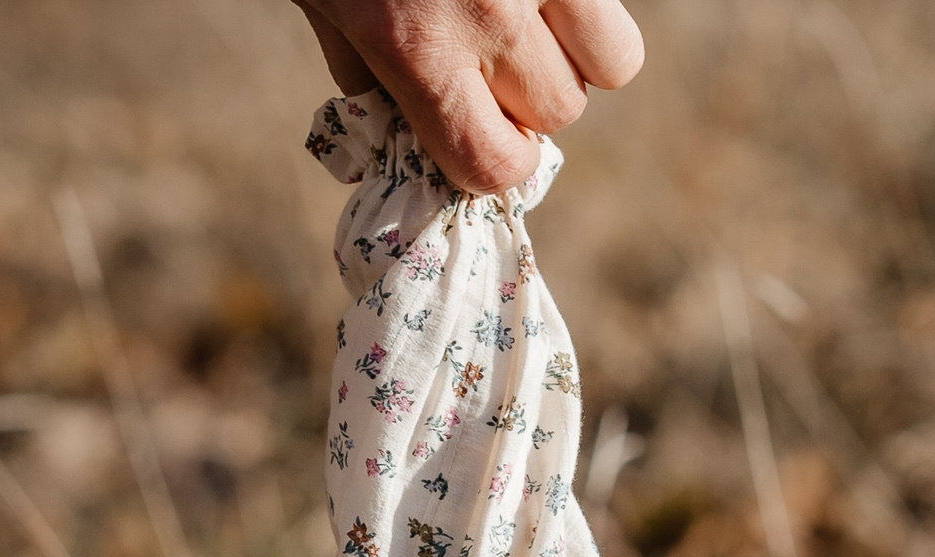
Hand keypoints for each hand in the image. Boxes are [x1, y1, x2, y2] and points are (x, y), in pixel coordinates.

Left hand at [292, 0, 643, 193]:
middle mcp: (488, 15)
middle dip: (530, 98)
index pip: (495, 163)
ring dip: (579, 51)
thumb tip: (398, 129)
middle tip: (495, 61)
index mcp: (418, 51)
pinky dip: (587, 1)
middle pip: (559, 110)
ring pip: (612, 59)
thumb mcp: (323, 0)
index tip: (479, 135)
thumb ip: (362, 73)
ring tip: (537, 20)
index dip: (494, 160)